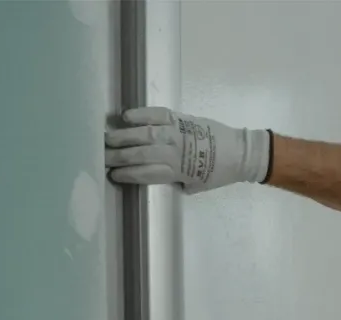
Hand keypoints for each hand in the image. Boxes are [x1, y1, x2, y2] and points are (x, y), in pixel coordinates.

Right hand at [104, 107, 272, 192]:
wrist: (240, 152)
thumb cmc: (218, 173)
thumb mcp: (196, 185)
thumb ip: (174, 181)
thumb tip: (154, 176)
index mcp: (176, 171)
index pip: (144, 173)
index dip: (126, 174)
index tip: (112, 174)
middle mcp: (173, 151)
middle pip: (139, 154)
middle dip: (117, 156)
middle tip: (100, 157)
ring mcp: (177, 132)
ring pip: (143, 133)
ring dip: (122, 136)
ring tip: (106, 138)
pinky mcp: (182, 117)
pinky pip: (157, 113)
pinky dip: (141, 114)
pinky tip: (125, 116)